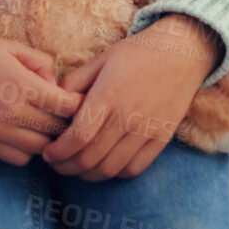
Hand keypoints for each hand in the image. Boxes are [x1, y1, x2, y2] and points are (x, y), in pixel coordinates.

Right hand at [0, 35, 80, 165]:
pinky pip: (19, 158)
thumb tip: (56, 85)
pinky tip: (23, 135)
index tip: (76, 101)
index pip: (66, 106)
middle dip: (66, 122)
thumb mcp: (10, 47)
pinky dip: (27, 151)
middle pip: (57, 129)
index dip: (78, 105)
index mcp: (21, 84)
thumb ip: (40, 62)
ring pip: (41, 148)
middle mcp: (12, 111)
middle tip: (64, 115)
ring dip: (47, 138)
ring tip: (44, 125)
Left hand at [42, 15, 220, 179]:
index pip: (78, 137)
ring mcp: (147, 130)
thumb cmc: (136, 54)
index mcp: (108, 96)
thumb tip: (52, 105)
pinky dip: (115, 174)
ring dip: (88, 174)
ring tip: (76, 167)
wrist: (181, 53)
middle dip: (67, 167)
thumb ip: (74, 83)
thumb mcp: (100, 60)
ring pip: (110, 168)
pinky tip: (103, 166)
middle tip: (55, 164)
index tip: (47, 153)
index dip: (59, 151)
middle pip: (90, 158)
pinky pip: (134, 168)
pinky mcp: (161, 139)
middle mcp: (127, 117)